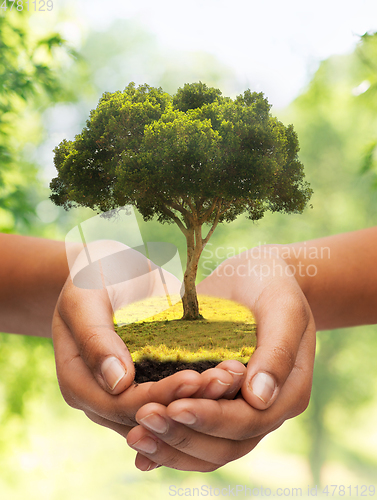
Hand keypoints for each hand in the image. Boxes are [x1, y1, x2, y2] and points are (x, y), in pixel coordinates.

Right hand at [52, 240, 245, 442]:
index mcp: (77, 381)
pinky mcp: (149, 382)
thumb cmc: (93, 275)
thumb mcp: (86, 297)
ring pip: (165, 412)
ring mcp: (126, 394)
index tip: (195, 377)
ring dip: (202, 400)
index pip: (120, 403)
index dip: (158, 395)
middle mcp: (100, 398)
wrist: (109, 269)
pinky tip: (228, 376)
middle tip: (227, 379)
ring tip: (233, 377)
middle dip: (189, 401)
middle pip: (147, 414)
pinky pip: (174, 396)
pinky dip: (201, 390)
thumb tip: (117, 382)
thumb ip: (94, 337)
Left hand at [127, 247, 315, 470]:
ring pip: (207, 450)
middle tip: (143, 417)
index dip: (211, 418)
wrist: (256, 278)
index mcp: (288, 392)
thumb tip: (258, 398)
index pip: (249, 421)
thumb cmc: (272, 285)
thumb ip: (276, 350)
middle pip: (225, 445)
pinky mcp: (216, 403)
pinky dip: (170, 448)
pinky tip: (142, 451)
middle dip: (183, 435)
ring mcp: (239, 410)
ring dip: (171, 447)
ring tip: (135, 434)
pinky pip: (195, 435)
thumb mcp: (282, 307)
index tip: (174, 406)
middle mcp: (264, 410)